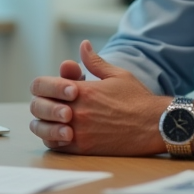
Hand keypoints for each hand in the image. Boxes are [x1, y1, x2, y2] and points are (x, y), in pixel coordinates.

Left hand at [28, 40, 170, 154]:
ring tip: (54, 120)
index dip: (43, 86)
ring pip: (42, 128)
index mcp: (81, 90)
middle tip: (51, 104)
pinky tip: (62, 133)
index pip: (42, 85)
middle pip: (38, 106)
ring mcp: (79, 131)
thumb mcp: (116, 74)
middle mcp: (76, 110)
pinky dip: (53, 139)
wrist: (155, 125)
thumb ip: (94, 61)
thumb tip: (83, 45)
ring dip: (43, 123)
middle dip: (41, 103)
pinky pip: (56, 145)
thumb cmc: (137, 99)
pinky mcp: (85, 148)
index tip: (52, 89)